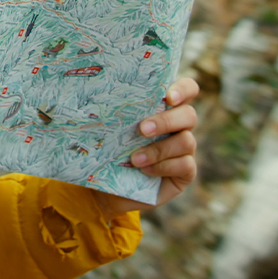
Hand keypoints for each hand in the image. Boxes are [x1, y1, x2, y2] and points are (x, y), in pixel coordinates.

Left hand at [90, 77, 199, 214]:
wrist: (110, 189)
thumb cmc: (108, 151)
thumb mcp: (107, 130)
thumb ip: (110, 112)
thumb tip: (88, 93)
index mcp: (164, 108)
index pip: (187, 90)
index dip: (183, 90)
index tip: (168, 97)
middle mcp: (179, 127)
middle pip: (189, 115)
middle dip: (166, 121)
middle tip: (142, 129)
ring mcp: (185, 150)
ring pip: (186, 141)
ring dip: (159, 149)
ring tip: (134, 158)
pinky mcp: (185, 172)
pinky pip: (185, 165)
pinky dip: (163, 167)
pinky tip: (144, 170)